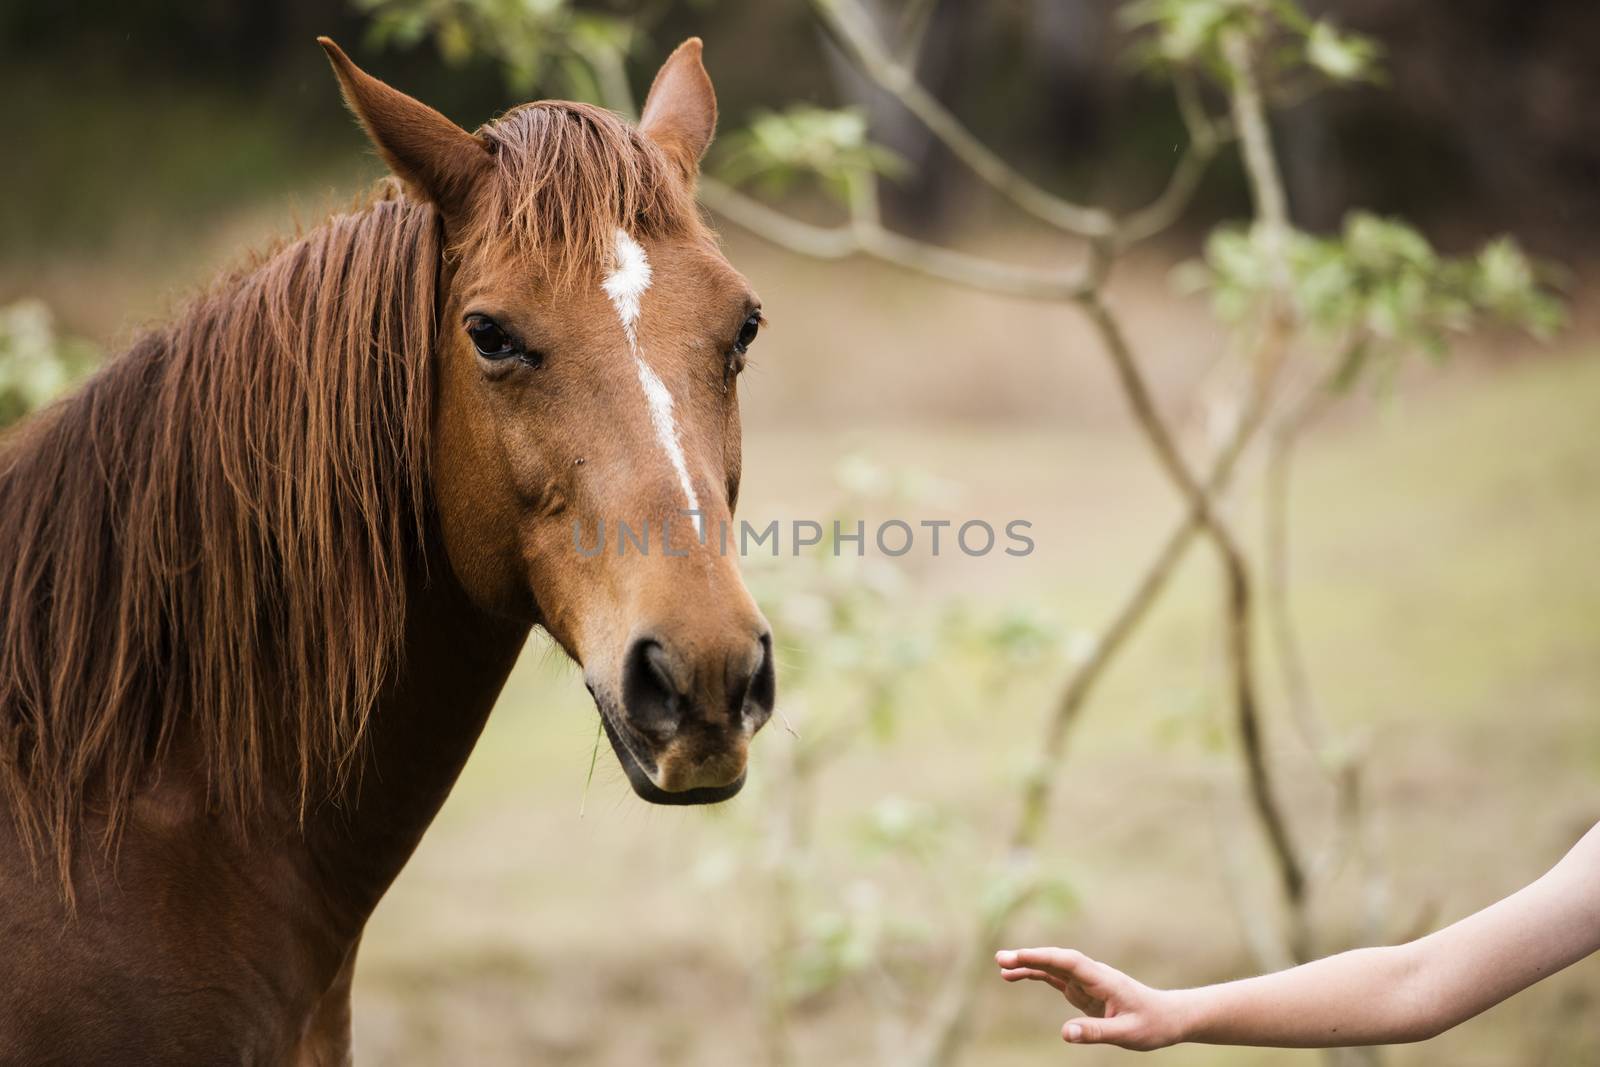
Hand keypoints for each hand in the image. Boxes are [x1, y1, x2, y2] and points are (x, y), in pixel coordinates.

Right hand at [995, 947, 1187, 1049]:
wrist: (1168, 1017)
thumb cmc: (1151, 1024)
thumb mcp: (1125, 1033)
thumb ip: (1095, 1032)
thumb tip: (1064, 1033)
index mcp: (1103, 979)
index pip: (1069, 962)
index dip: (1043, 957)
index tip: (1020, 957)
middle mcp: (1092, 975)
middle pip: (1056, 960)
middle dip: (1029, 957)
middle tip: (1000, 959)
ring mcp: (1086, 981)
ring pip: (1053, 967)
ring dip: (1028, 964)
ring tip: (1001, 968)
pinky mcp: (1083, 990)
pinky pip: (1055, 978)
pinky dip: (1036, 975)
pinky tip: (1017, 976)